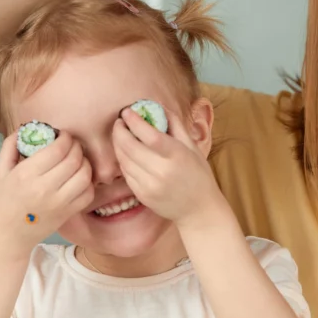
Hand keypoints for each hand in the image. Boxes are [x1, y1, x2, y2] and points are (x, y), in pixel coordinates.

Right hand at [0, 132, 94, 256]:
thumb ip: (10, 147)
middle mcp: (44, 188)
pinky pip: (88, 193)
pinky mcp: (68, 213)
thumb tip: (25, 128)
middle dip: (76, 147)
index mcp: (26, 174)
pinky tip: (79, 178)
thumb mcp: (0, 172)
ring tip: (77, 160)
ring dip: (85, 163)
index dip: (65, 138)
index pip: (57, 149)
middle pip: (74, 159)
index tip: (63, 136)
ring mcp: (59, 203)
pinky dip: (88, 182)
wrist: (9, 236)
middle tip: (72, 145)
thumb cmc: (3, 202)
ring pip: (84, 175)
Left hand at [112, 108, 228, 227]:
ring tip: (120, 134)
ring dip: (117, 144)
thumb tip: (158, 106)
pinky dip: (123, 160)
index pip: (150, 136)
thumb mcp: (192, 147)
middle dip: (120, 131)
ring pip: (124, 160)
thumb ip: (175, 125)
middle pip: (130, 147)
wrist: (199, 210)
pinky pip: (126, 174)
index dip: (134, 121)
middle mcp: (162, 172)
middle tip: (119, 121)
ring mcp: (150, 185)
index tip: (127, 111)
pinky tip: (125, 153)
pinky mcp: (142, 196)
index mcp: (177, 156)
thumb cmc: (198, 175)